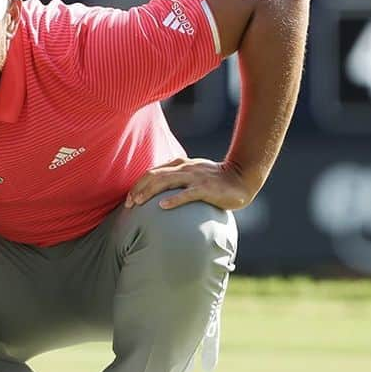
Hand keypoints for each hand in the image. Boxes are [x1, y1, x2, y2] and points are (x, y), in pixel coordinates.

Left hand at [124, 157, 251, 212]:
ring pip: (166, 182)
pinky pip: (187, 193)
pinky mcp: (206, 188)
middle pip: (154, 175)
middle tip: (129, 204)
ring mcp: (195, 177)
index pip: (152, 172)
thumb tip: (159, 192)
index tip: (129, 199)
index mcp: (180, 165)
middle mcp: (185, 168)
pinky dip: (174, 199)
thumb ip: (178, 179)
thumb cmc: (215, 180)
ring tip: (138, 203)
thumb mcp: (193, 175)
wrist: (242, 178)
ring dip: (149, 192)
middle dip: (138, 189)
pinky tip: (162, 206)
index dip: (138, 184)